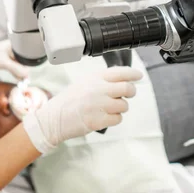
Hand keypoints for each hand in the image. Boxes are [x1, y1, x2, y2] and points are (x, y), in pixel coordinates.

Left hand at [0, 39, 27, 78]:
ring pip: (15, 62)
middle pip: (21, 60)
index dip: (28, 67)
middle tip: (24, 80)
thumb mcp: (4, 63)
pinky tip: (13, 75)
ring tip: (19, 78)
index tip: (28, 77)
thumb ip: (17, 69)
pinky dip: (12, 70)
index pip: (26, 56)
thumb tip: (27, 75)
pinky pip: (9, 64)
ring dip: (17, 70)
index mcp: (13, 45)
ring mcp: (4, 52)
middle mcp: (10, 47)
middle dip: (22, 70)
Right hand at [22, 66, 142, 153]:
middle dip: (131, 92)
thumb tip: (123, 82)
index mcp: (94, 78)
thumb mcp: (83, 84)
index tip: (138, 76)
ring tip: (107, 109)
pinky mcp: (99, 120)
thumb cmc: (69, 101)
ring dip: (119, 108)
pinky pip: (118, 119)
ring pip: (124, 105)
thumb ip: (102, 81)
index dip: (132, 74)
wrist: (54, 118)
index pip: (120, 72)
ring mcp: (99, 105)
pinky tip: (103, 117)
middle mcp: (98, 89)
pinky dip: (113, 119)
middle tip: (127, 95)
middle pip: (127, 88)